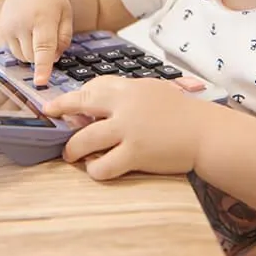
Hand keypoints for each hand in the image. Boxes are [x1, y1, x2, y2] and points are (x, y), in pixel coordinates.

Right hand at [0, 0, 72, 86]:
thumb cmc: (54, 1)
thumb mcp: (66, 15)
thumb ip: (64, 38)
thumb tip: (53, 59)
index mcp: (43, 19)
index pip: (43, 48)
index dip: (42, 67)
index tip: (40, 82)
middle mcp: (23, 23)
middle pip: (33, 56)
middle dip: (43, 57)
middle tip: (51, 40)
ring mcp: (9, 26)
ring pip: (22, 56)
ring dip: (33, 54)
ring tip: (39, 35)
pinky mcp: (2, 29)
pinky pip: (14, 51)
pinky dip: (23, 48)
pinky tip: (29, 33)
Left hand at [43, 75, 205, 179]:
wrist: (206, 132)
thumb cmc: (182, 113)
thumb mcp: (154, 90)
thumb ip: (127, 94)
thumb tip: (99, 101)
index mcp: (130, 88)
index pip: (94, 85)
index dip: (75, 95)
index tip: (62, 103)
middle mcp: (125, 105)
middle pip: (81, 103)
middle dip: (60, 109)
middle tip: (50, 116)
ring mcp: (128, 130)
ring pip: (84, 139)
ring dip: (72, 149)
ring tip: (70, 154)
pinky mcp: (135, 153)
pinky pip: (102, 165)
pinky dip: (95, 169)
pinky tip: (96, 169)